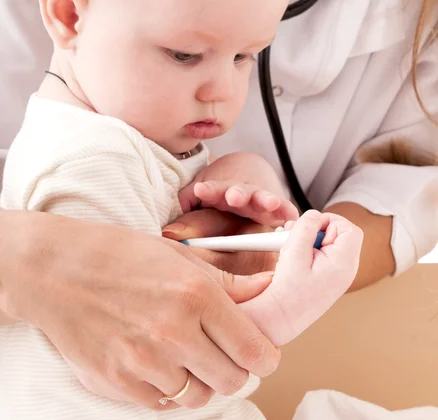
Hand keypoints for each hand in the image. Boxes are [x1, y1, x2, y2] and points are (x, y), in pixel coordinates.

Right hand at [0, 211, 279, 409]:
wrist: (56, 269)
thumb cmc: (119, 254)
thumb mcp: (178, 255)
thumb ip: (227, 279)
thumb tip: (267, 287)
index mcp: (196, 294)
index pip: (253, 350)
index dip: (264, 356)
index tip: (260, 353)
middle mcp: (174, 331)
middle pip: (232, 380)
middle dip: (234, 368)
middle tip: (221, 352)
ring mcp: (144, 361)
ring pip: (197, 396)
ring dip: (198, 379)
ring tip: (183, 353)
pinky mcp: (117, 382)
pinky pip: (161, 403)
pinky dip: (166, 388)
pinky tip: (155, 360)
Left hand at [179, 179, 297, 225]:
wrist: (248, 168)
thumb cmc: (220, 187)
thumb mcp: (201, 191)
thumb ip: (187, 203)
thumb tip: (168, 230)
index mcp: (220, 189)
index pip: (212, 189)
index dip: (207, 190)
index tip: (200, 189)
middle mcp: (241, 192)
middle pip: (239, 192)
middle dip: (237, 194)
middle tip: (234, 197)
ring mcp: (260, 198)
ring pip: (263, 197)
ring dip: (266, 199)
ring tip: (269, 203)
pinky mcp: (276, 206)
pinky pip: (285, 209)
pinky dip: (289, 212)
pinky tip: (292, 218)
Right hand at [240, 210, 363, 345]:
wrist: (282, 316)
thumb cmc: (289, 289)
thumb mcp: (295, 250)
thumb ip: (307, 226)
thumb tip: (315, 215)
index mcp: (344, 262)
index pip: (349, 229)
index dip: (330, 221)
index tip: (309, 228)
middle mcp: (346, 268)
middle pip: (340, 234)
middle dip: (316, 230)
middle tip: (297, 238)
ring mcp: (338, 274)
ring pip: (329, 243)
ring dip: (309, 240)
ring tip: (291, 248)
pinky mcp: (328, 277)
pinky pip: (323, 255)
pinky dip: (308, 251)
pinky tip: (293, 258)